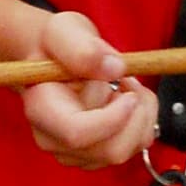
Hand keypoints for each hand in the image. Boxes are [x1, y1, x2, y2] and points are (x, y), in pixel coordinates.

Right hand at [18, 9, 155, 169]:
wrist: (51, 59)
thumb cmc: (53, 46)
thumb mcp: (63, 31)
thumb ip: (82, 48)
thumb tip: (114, 69)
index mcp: (41, 112)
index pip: (77, 134)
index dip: (112, 117)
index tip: (127, 90)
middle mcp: (56, 141)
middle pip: (111, 151)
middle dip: (133, 114)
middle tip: (126, 79)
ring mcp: (78, 153)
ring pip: (130, 148)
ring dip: (140, 113)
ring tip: (124, 84)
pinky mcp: (100, 154)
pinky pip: (137, 144)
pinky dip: (143, 119)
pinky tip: (127, 98)